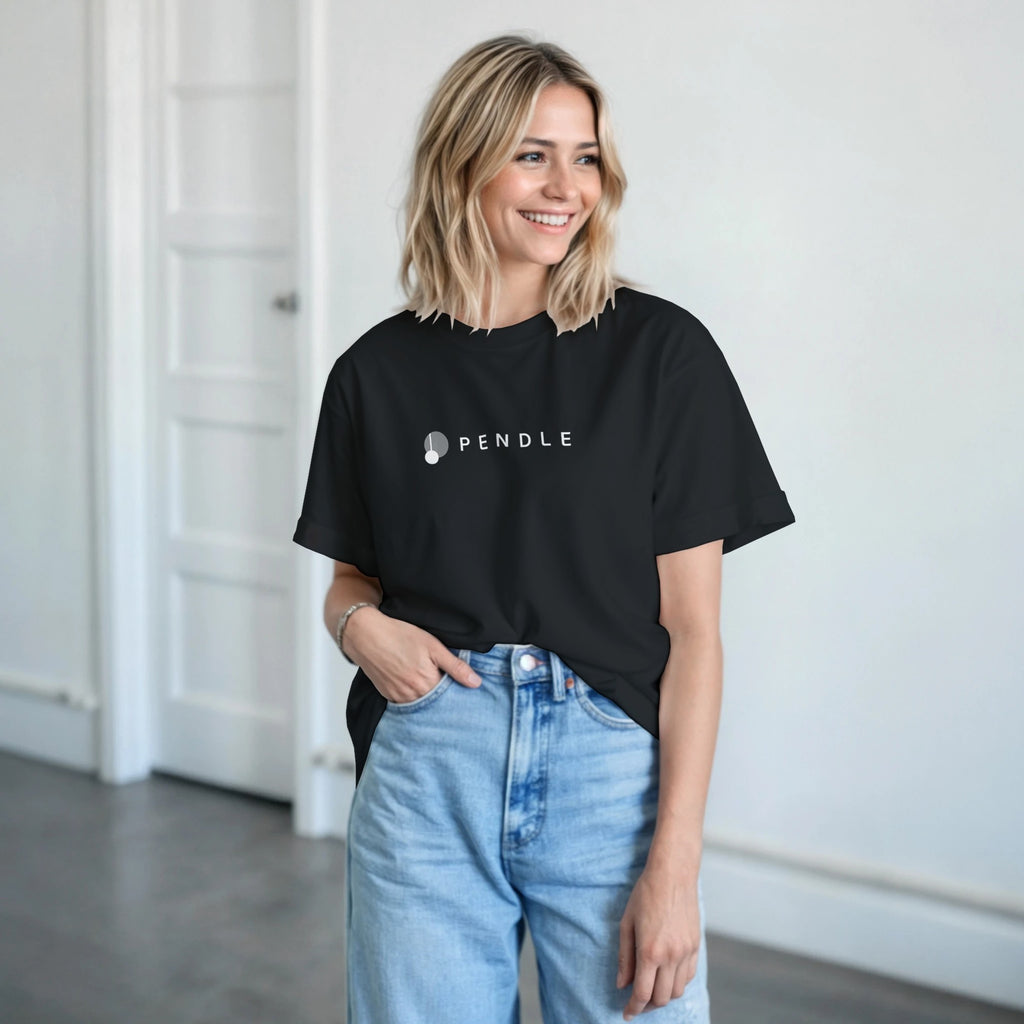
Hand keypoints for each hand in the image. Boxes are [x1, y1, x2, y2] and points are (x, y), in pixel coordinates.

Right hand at [343, 609, 480, 701]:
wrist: (365, 635)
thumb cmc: (399, 635)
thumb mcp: (433, 646)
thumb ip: (455, 666)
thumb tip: (476, 683)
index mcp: (427, 683)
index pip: (450, 696)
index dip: (456, 689)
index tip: (460, 683)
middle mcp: (412, 695)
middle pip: (435, 701)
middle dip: (442, 694)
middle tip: (443, 679)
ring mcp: (398, 697)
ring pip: (421, 702)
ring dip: (427, 695)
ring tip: (426, 677)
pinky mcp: (388, 696)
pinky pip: (406, 701)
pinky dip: (413, 695)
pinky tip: (413, 681)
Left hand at [617, 864, 700, 1019]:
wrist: (673, 874)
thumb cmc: (645, 894)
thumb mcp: (626, 923)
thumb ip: (624, 957)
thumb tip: (622, 984)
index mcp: (650, 951)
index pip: (642, 993)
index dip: (633, 1008)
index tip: (627, 1013)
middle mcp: (671, 956)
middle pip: (661, 998)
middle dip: (647, 1006)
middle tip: (636, 1003)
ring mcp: (686, 952)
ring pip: (677, 991)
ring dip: (663, 996)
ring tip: (651, 991)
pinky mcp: (696, 946)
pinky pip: (688, 976)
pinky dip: (676, 983)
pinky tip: (666, 977)